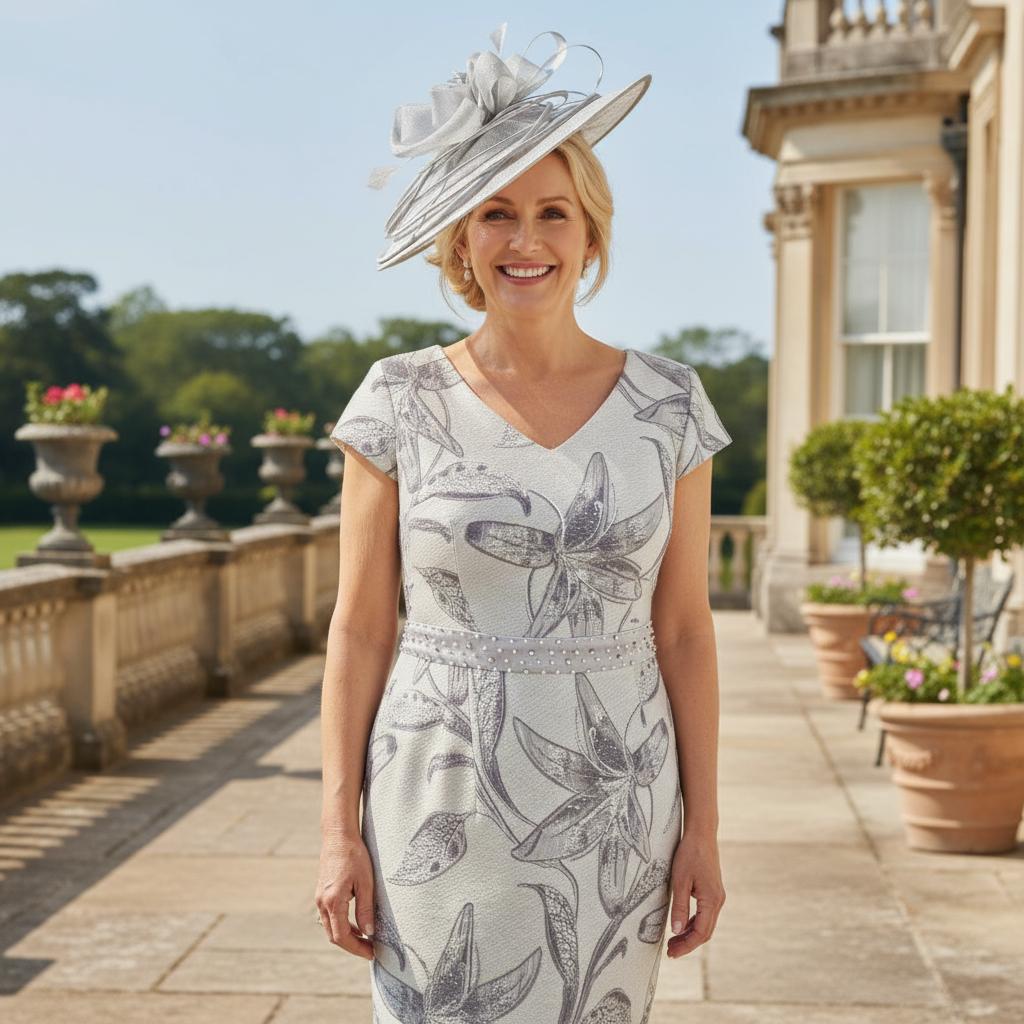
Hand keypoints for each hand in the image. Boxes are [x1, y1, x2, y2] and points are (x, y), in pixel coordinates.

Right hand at [314, 831, 375, 959]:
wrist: (338, 836)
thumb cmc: (354, 856)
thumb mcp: (365, 882)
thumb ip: (366, 909)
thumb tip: (369, 932)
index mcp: (332, 902)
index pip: (342, 936)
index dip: (357, 948)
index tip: (371, 953)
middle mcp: (322, 903)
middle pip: (334, 935)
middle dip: (352, 946)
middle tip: (371, 949)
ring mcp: (320, 898)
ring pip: (330, 927)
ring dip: (347, 936)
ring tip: (366, 939)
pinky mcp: (322, 894)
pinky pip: (329, 917)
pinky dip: (342, 925)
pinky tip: (356, 924)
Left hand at [666, 830, 724, 957]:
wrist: (701, 834)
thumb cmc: (689, 854)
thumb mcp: (680, 880)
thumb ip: (679, 906)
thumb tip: (676, 931)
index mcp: (711, 900)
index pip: (700, 933)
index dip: (686, 945)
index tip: (671, 953)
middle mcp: (717, 901)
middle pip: (705, 932)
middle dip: (688, 944)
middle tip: (670, 952)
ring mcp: (716, 896)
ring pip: (705, 924)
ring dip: (690, 935)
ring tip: (673, 941)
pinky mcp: (712, 891)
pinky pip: (704, 914)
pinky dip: (693, 923)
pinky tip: (681, 925)